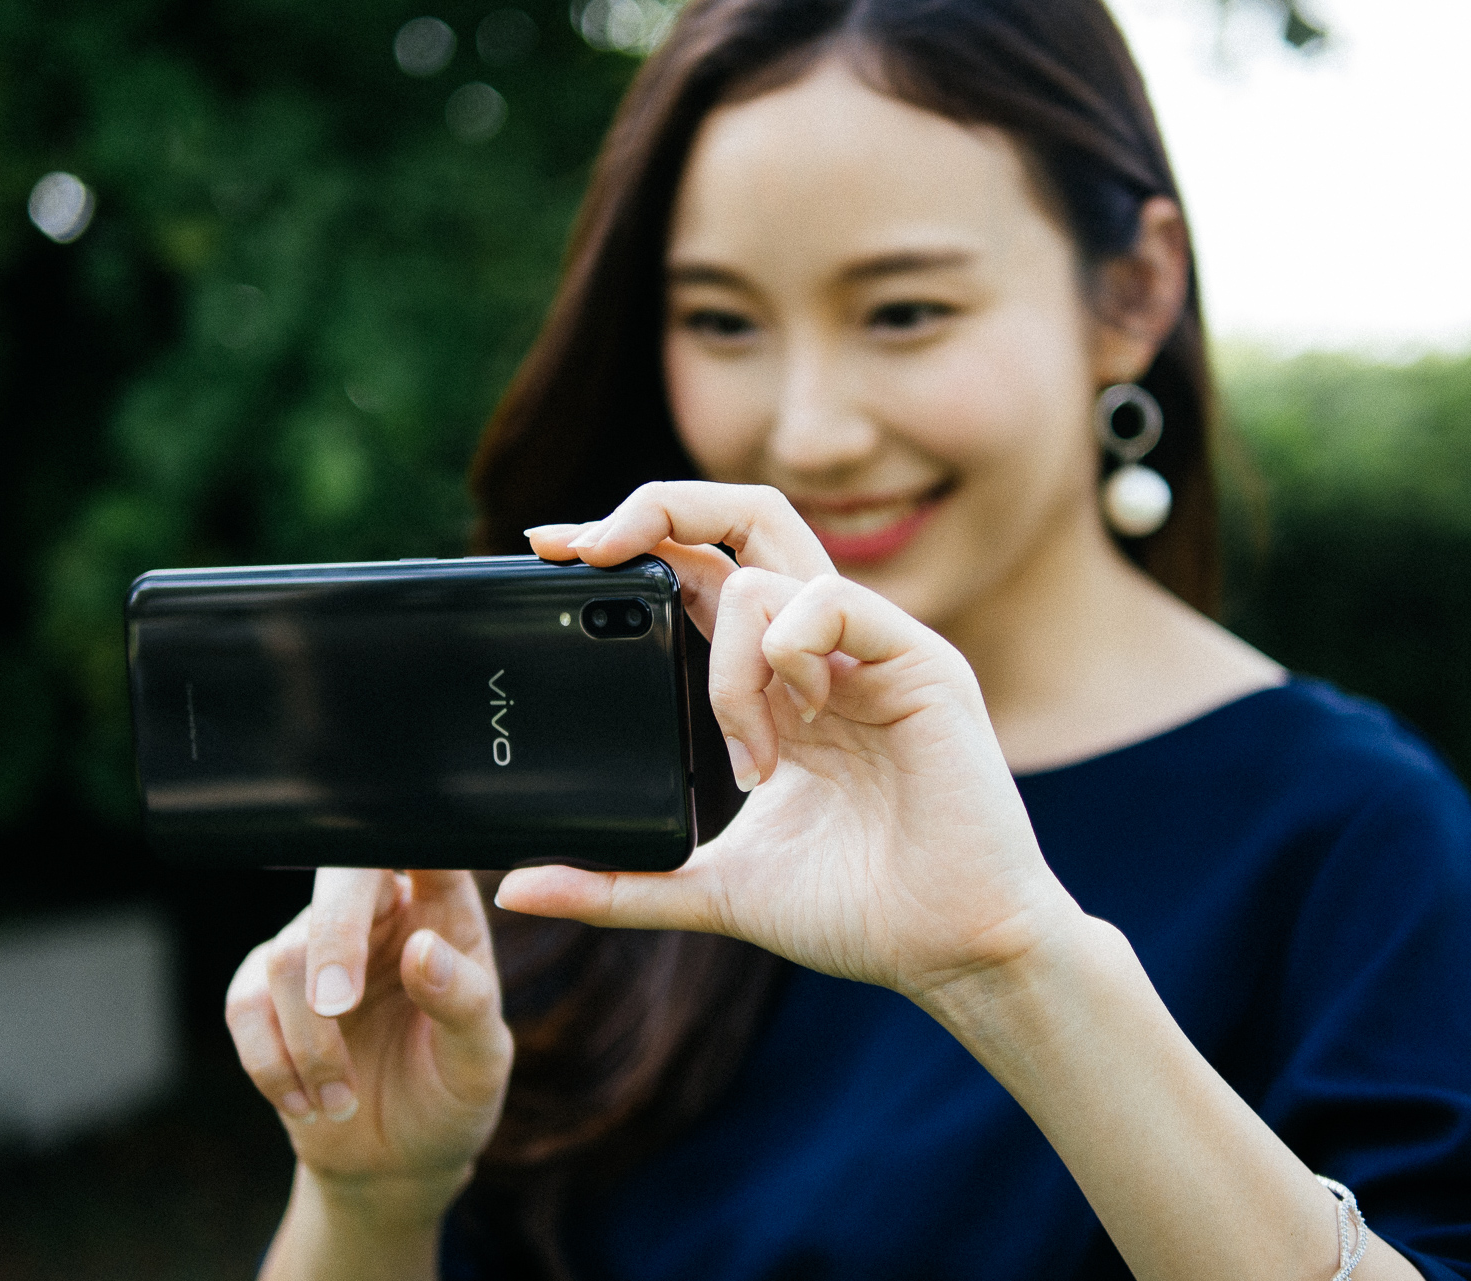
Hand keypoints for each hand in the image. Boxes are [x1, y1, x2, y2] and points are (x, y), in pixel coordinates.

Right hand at [225, 869, 513, 1209]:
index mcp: (444, 911)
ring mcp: (319, 949)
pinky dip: (272, 1063)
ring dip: (309, 1041)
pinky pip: (246, 1004)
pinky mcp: (267, 992)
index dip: (408, 837)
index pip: (425, 847)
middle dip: (333, 939)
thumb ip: (463, 1003)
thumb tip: (423, 950)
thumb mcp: (479, 1060)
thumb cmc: (452, 1093)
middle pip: (339, 881)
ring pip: (287, 957)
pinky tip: (308, 1105)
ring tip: (342, 1098)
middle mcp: (379, 916)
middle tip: (338, 1005)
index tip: (403, 873)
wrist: (396, 1160)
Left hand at [501, 481, 1084, 1001]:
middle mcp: (825, 648)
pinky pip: (832, 602)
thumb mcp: (714, 890)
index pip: (700, 572)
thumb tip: (519, 889)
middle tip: (584, 549)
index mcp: (781, 680)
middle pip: (741, 516)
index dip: (629, 545)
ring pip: (766, 572)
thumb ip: (623, 883)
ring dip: (728, 665)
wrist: (951, 952)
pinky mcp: (920, 661)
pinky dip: (789, 652)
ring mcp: (874, 648)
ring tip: (753, 757)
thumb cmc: (858, 913)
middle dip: (654, 509)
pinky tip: (799, 726)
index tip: (549, 552)